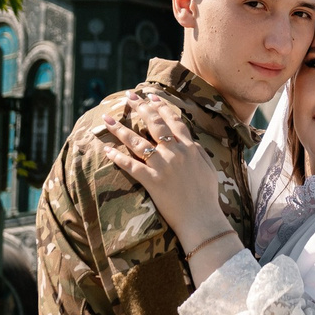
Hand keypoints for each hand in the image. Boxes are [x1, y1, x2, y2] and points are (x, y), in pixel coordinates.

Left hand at [96, 101, 240, 278]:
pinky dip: (117, 157)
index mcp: (189, 148)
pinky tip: (106, 149)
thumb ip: (198, 152)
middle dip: (140, 108)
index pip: (173, 121)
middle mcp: (175, 152)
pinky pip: (130, 166)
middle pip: (154, 124)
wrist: (202, 218)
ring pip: (137, 142)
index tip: (151, 96)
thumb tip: (190, 141)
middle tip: (129, 96)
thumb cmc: (207, 196)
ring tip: (107, 119)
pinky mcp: (152, 181)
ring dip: (120, 129)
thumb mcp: (208, 168)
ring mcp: (162, 166)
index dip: (161, 107)